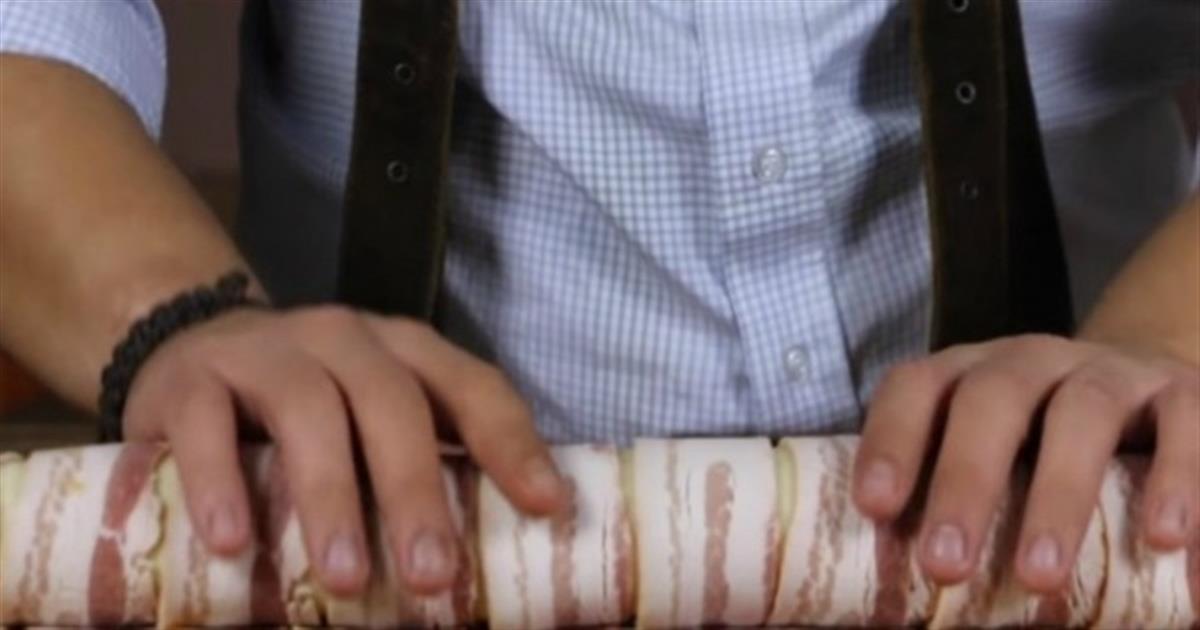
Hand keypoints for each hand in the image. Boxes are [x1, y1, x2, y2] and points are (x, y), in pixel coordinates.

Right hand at [121, 306, 565, 595]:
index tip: (547, 507)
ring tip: (347, 579)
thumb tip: (473, 572)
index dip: (513, 443)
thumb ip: (418, 468)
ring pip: (310, 409)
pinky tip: (233, 543)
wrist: (189, 353)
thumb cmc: (308, 413)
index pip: (473, 387)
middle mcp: (345, 338)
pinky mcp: (193, 375)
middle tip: (431, 575)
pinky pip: (207, 424)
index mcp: (405, 352)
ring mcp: (267, 349)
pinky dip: (220, 483)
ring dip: (331, 497)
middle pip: (393, 403)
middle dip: (416, 490)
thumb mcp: (370, 427)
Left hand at [852, 333, 1198, 591]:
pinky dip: (1176, 480)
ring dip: (1059, 496)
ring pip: (1082, 412)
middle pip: (991, 400)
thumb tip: (894, 606)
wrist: (1153, 394)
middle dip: (965, 481)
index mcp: (969, 375)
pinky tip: (1163, 540)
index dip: (890, 440)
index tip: (874, 508)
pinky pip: (1185, 423)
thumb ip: (955, 506)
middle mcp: (1033, 361)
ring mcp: (1110, 370)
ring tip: (1037, 577)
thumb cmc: (1046, 447)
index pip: (917, 388)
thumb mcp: (1000, 461)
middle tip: (945, 565)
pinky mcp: (1183, 390)